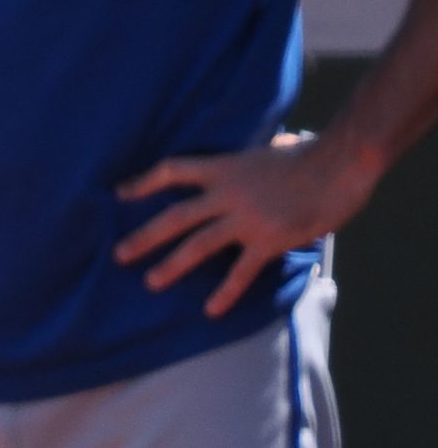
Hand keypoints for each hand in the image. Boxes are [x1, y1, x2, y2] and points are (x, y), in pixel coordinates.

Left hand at [115, 135, 373, 316]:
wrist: (338, 166)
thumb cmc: (308, 156)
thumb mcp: (265, 150)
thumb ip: (251, 158)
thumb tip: (265, 147)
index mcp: (223, 167)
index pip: (171, 170)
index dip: (143, 182)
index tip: (119, 194)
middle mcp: (227, 193)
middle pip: (175, 215)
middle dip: (145, 236)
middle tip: (119, 254)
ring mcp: (246, 218)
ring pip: (199, 245)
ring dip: (172, 265)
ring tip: (151, 282)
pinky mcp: (269, 240)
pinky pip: (241, 271)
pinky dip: (225, 292)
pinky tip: (210, 310)